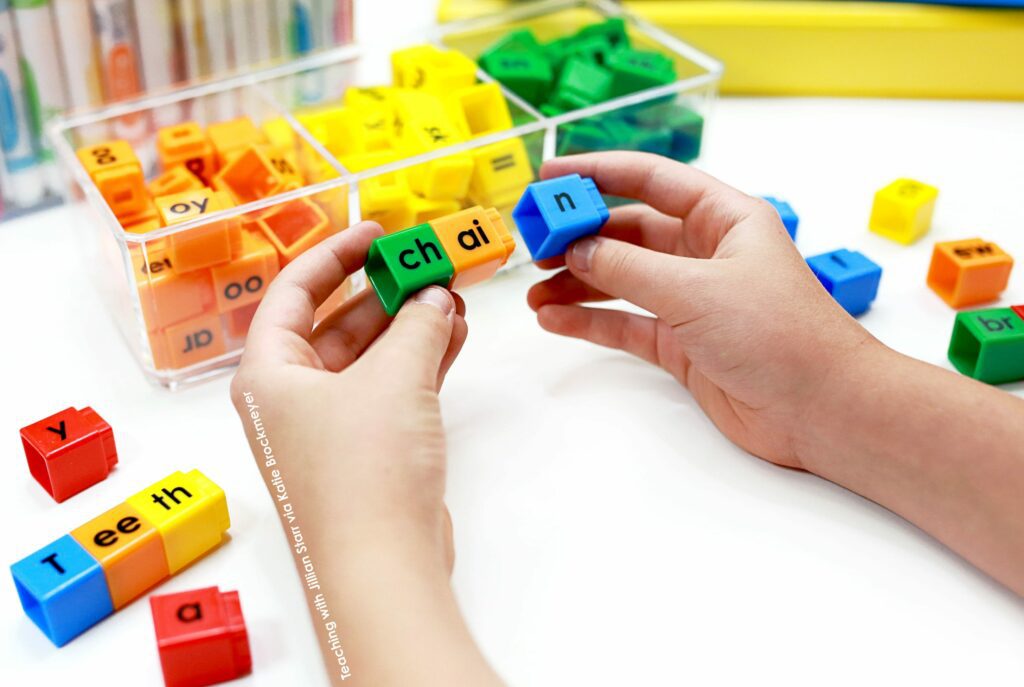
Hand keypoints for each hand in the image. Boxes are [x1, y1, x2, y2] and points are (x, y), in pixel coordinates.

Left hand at [230, 223, 500, 684]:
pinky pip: (390, 390)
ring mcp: (329, 428)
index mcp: (269, 374)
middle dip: (385, 292)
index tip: (377, 232)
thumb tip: (434, 298)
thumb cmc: (365, 470)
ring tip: (452, 294)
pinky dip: (419, 362)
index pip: (295, 292)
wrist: (381, 567)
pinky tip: (454, 335)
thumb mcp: (394, 380)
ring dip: (409, 326)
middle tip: (427, 264)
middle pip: (336, 324)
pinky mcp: (366, 453)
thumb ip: (417, 326)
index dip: (336, 254)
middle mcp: (291, 398)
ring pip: (370, 358)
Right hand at [528, 152, 875, 468]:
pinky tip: (554, 319)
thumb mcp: (695, 289)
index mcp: (723, 218)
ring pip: (621, 279)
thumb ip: (628, 267)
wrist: (820, 409)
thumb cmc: (779, 334)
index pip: (651, 180)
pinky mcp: (682, 343)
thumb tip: (577, 248)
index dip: (599, 172)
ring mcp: (692, 300)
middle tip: (534, 242)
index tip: (552, 174)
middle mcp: (705, 253)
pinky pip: (626, 322)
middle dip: (580, 235)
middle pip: (629, 232)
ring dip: (578, 282)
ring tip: (534, 290)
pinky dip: (590, 320)